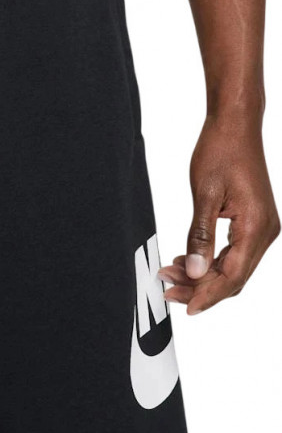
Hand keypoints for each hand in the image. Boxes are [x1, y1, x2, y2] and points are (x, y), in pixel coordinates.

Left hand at [159, 115, 278, 314]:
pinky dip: (210, 262)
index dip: (207, 295)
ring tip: (169, 276)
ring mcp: (261, 228)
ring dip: (203, 276)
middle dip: (200, 288)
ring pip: (233, 267)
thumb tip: (193, 271)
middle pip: (234, 277)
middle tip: (167, 290)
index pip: (232, 276)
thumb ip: (199, 237)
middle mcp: (265, 232)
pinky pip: (233, 253)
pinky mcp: (253, 223)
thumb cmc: (221, 151)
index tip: (184, 307)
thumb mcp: (204, 195)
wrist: (235, 126)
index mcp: (256, 227)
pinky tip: (185, 261)